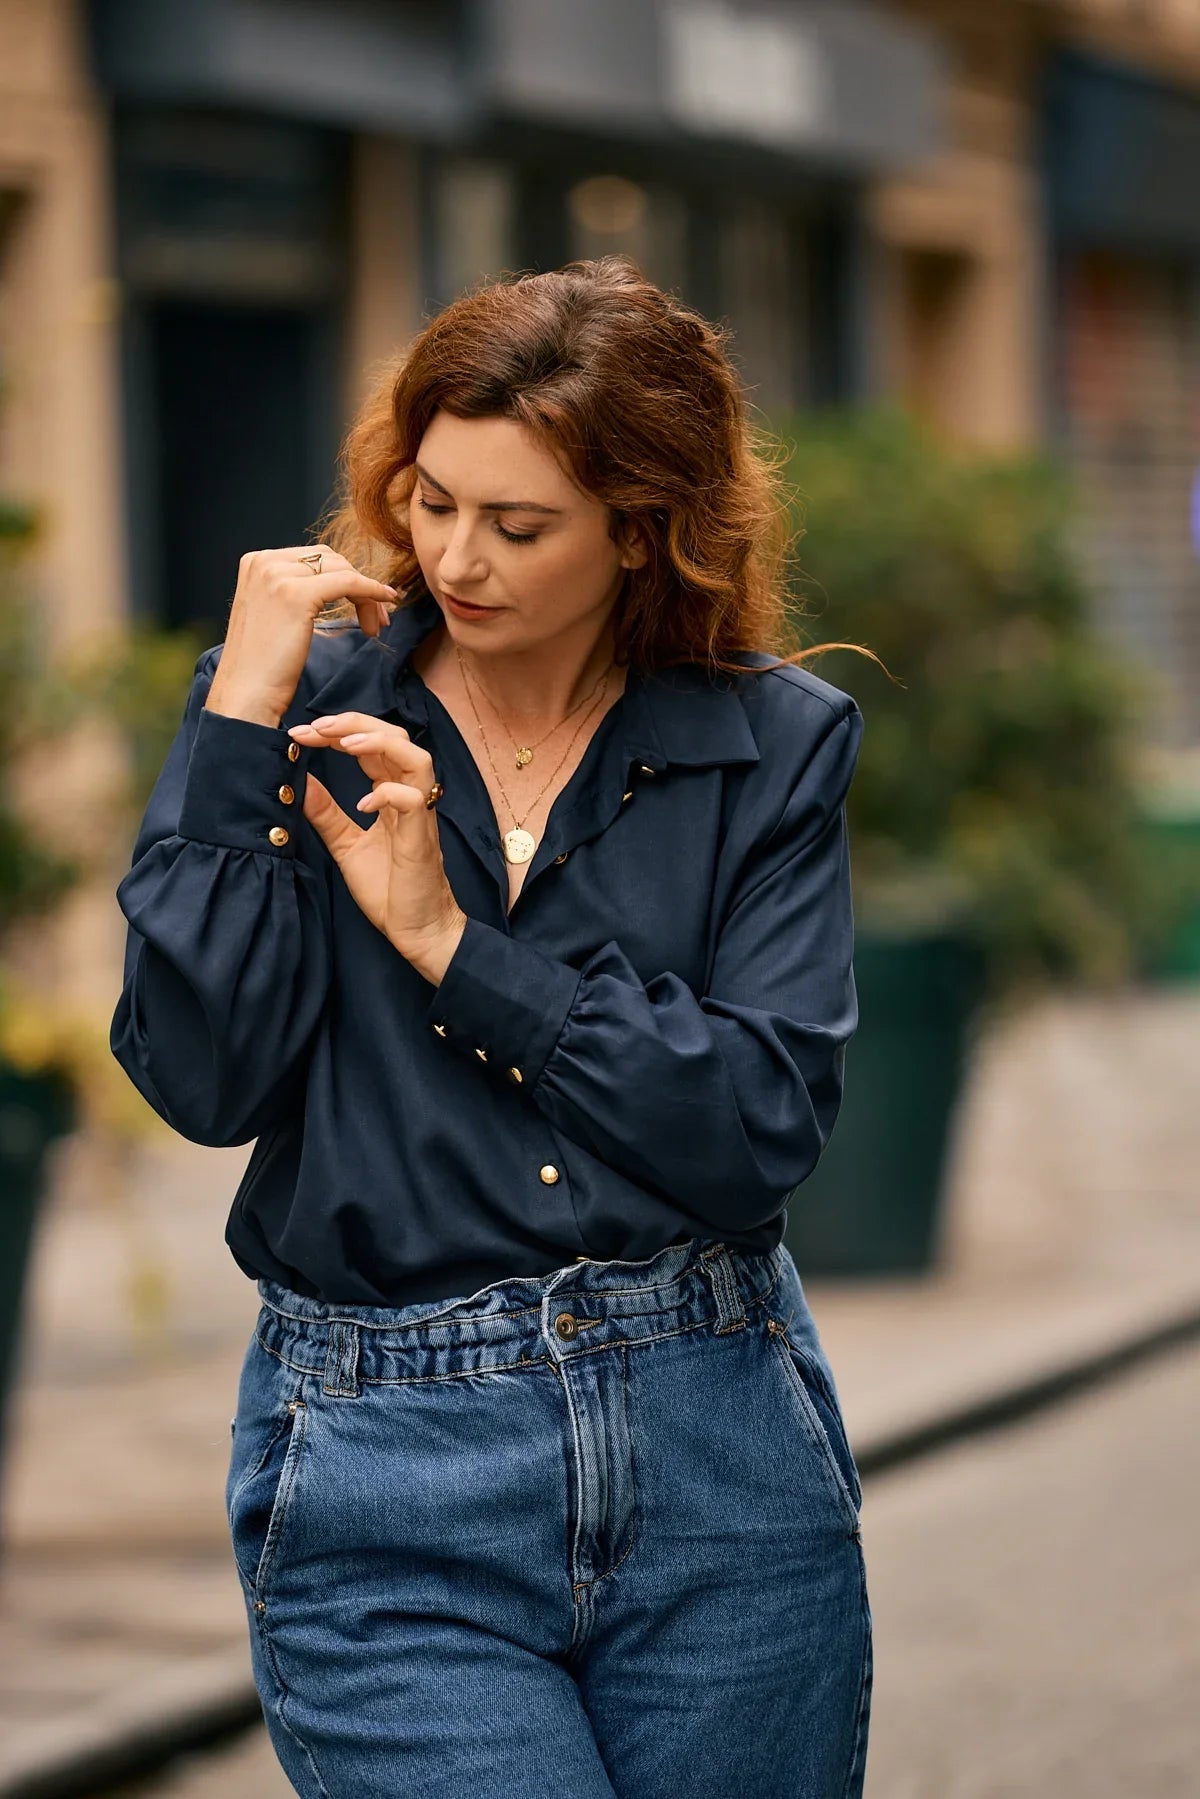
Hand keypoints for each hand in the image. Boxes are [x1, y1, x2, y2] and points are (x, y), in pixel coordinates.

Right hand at [205, 547, 398, 727]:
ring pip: (343, 570)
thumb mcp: (273, 613)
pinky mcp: (297, 594)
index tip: (364, 604)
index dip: (345, 578)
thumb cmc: (262, 665)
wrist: (247, 694)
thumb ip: (293, 590)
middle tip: (376, 619)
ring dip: (367, 595)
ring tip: (375, 626)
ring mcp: (278, 576)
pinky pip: (349, 582)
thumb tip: (335, 582)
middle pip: (331, 560)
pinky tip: (386, 601)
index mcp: (256, 562)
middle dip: (359, 584)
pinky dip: (372, 591)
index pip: (314, 558)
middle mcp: (264, 561)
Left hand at [287, 711, 466, 983]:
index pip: (370, 746)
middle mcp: (410, 796)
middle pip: (395, 736)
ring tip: (343, 743)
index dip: (338, 732)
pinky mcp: (422, 838)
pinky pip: (415, 801)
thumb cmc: (389, 889)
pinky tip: (362, 803)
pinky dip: (388, 794)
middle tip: (315, 726)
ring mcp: (420, 816)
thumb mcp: (345, 844)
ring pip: (416, 758)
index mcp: (392, 794)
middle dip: (354, 723)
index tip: (301, 733)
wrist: (416, 929)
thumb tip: (297, 781)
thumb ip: (325, 812)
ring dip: (379, 743)